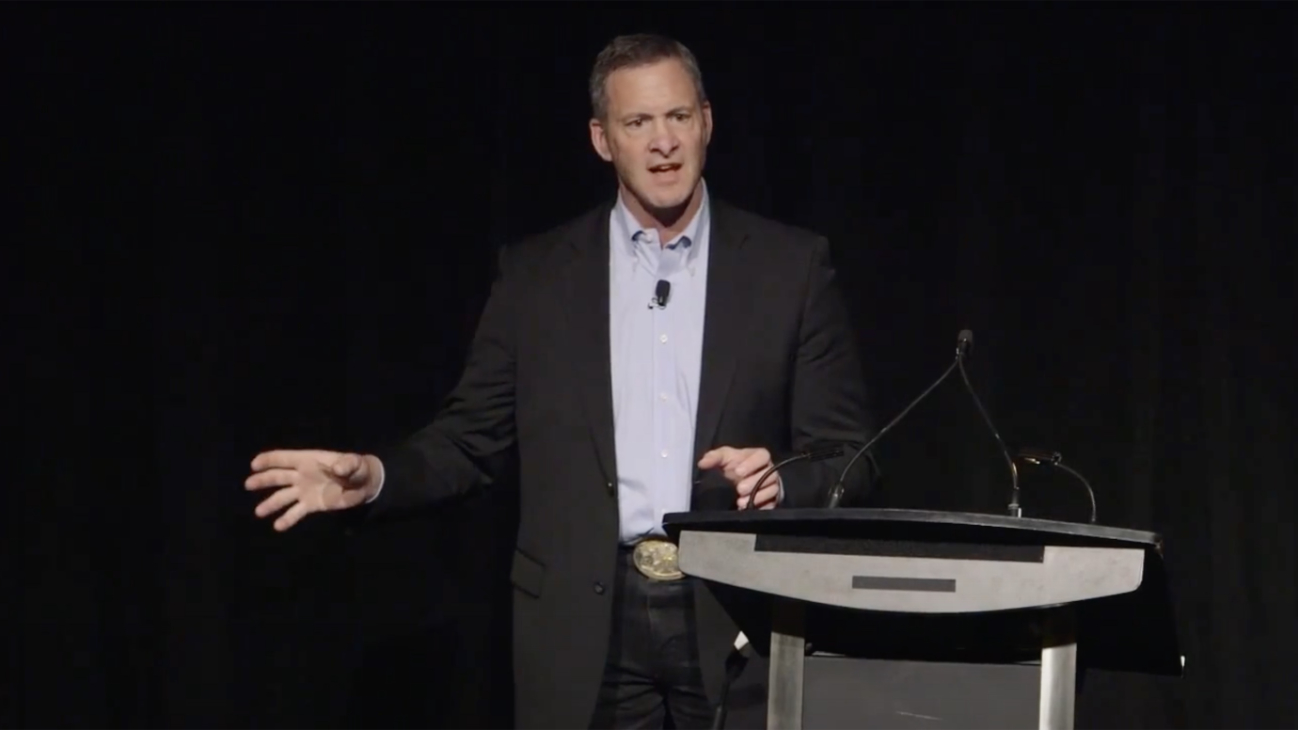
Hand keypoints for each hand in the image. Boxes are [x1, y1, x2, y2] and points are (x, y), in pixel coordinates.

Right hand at [245, 449, 380, 530]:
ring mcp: (305, 490)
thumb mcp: (354, 464)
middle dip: (263, 480)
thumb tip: (338, 467)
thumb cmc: (357, 469)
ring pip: (283, 496)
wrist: (364, 485)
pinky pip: (296, 512)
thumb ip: (347, 465)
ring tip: (259, 512)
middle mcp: (302, 475)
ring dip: (271, 503)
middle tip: (248, 484)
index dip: (270, 460)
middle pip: (278, 477)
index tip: (254, 464)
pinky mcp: (311, 504)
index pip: (285, 459)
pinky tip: (278, 526)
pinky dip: (287, 519)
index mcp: (309, 460)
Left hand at [697, 446, 779, 509]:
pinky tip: (749, 509)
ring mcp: (772, 485)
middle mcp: (769, 469)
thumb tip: (702, 463)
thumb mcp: (723, 458)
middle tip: (740, 489)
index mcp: (759, 456)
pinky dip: (761, 507)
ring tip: (741, 502)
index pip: (762, 456)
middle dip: (754, 482)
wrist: (738, 481)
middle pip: (768, 474)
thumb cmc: (734, 465)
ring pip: (772, 489)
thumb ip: (713, 457)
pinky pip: (771, 503)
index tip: (738, 471)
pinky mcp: (772, 499)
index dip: (752, 463)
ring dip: (758, 496)